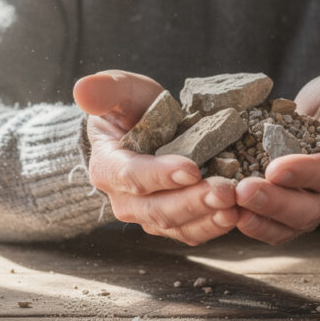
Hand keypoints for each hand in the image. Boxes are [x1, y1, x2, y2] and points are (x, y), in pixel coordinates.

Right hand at [73, 70, 238, 245]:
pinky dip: (214, 226)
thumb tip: (81, 88)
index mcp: (108, 166)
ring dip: (207, 218)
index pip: (131, 176)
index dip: (160, 175)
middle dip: (193, 202)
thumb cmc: (130, 108)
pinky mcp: (171, 222)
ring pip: (176, 225)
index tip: (192, 169)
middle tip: (226, 191)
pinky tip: (238, 215)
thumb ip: (105, 90)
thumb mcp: (119, 91)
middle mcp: (124, 199)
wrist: (141, 130)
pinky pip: (191, 232)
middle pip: (157, 208)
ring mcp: (148, 215)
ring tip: (235, 206)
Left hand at [235, 66, 319, 243]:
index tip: (275, 169)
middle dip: (275, 202)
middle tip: (243, 191)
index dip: (306, 172)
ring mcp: (314, 209)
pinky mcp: (291, 216)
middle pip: (309, 208)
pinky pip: (274, 229)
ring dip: (260, 219)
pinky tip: (228, 214)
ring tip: (231, 208)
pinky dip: (253, 224)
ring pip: (289, 225)